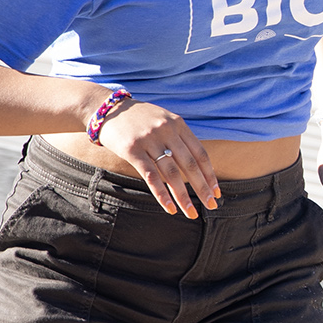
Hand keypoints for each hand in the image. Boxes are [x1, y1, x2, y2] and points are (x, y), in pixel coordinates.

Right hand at [101, 100, 218, 216]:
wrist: (106, 108)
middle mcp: (166, 131)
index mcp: (178, 124)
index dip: (210, 174)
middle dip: (203, 188)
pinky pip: (151, 176)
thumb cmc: (138, 119)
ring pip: (172, 173)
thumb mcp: (163, 120)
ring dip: (183, 196)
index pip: (200, 153)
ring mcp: (149, 140)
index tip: (216, 192)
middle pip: (190, 165)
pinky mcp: (132, 150)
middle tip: (212, 206)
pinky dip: (162, 194)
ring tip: (191, 213)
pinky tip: (170, 208)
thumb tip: (195, 165)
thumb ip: (178, 138)